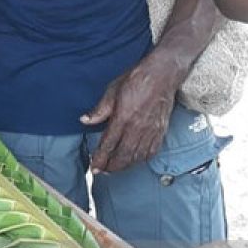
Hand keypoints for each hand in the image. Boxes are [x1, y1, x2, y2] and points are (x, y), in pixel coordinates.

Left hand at [82, 55, 179, 173]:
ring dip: (125, 165)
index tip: (94, 167)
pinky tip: (135, 161)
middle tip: (102, 171)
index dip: (100, 158)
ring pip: (137, 156)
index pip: (109, 144)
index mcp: (123, 118)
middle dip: (111, 166)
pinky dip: (141, 160)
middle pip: (123, 155)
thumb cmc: (136, 80)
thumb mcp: (112, 91)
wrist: (162, 75)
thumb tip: (85, 120)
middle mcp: (138, 128)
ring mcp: (151, 131)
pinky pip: (151, 152)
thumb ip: (99, 110)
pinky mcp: (161, 131)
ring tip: (115, 168)